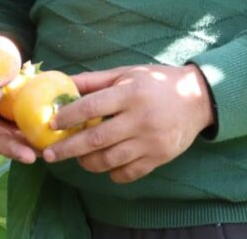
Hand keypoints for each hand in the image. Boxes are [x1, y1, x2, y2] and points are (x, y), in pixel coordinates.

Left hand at [42, 64, 214, 183]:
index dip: (69, 117)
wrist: (197, 99)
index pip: (92, 107)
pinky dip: (113, 173)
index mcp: (130, 93)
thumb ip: (94, 81)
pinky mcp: (160, 158)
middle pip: (97, 138)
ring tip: (78, 158)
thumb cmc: (156, 82)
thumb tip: (62, 82)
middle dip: (69, 148)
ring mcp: (151, 141)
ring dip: (88, 162)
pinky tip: (105, 166)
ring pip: (111, 160)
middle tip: (49, 155)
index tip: (51, 125)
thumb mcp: (126, 73)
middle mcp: (140, 118)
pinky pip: (129, 173)